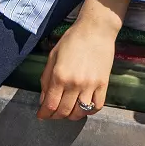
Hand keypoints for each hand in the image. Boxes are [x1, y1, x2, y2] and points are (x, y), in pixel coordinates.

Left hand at [37, 0, 126, 121]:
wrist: (96, 29)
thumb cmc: (72, 39)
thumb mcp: (53, 55)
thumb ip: (46, 78)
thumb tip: (43, 99)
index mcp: (59, 75)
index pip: (50, 105)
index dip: (44, 114)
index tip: (42, 115)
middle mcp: (74, 83)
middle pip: (64, 112)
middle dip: (56, 116)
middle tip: (53, 114)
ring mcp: (90, 85)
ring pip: (80, 113)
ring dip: (71, 116)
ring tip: (68, 111)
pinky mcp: (103, 84)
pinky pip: (96, 107)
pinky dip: (89, 111)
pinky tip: (84, 106)